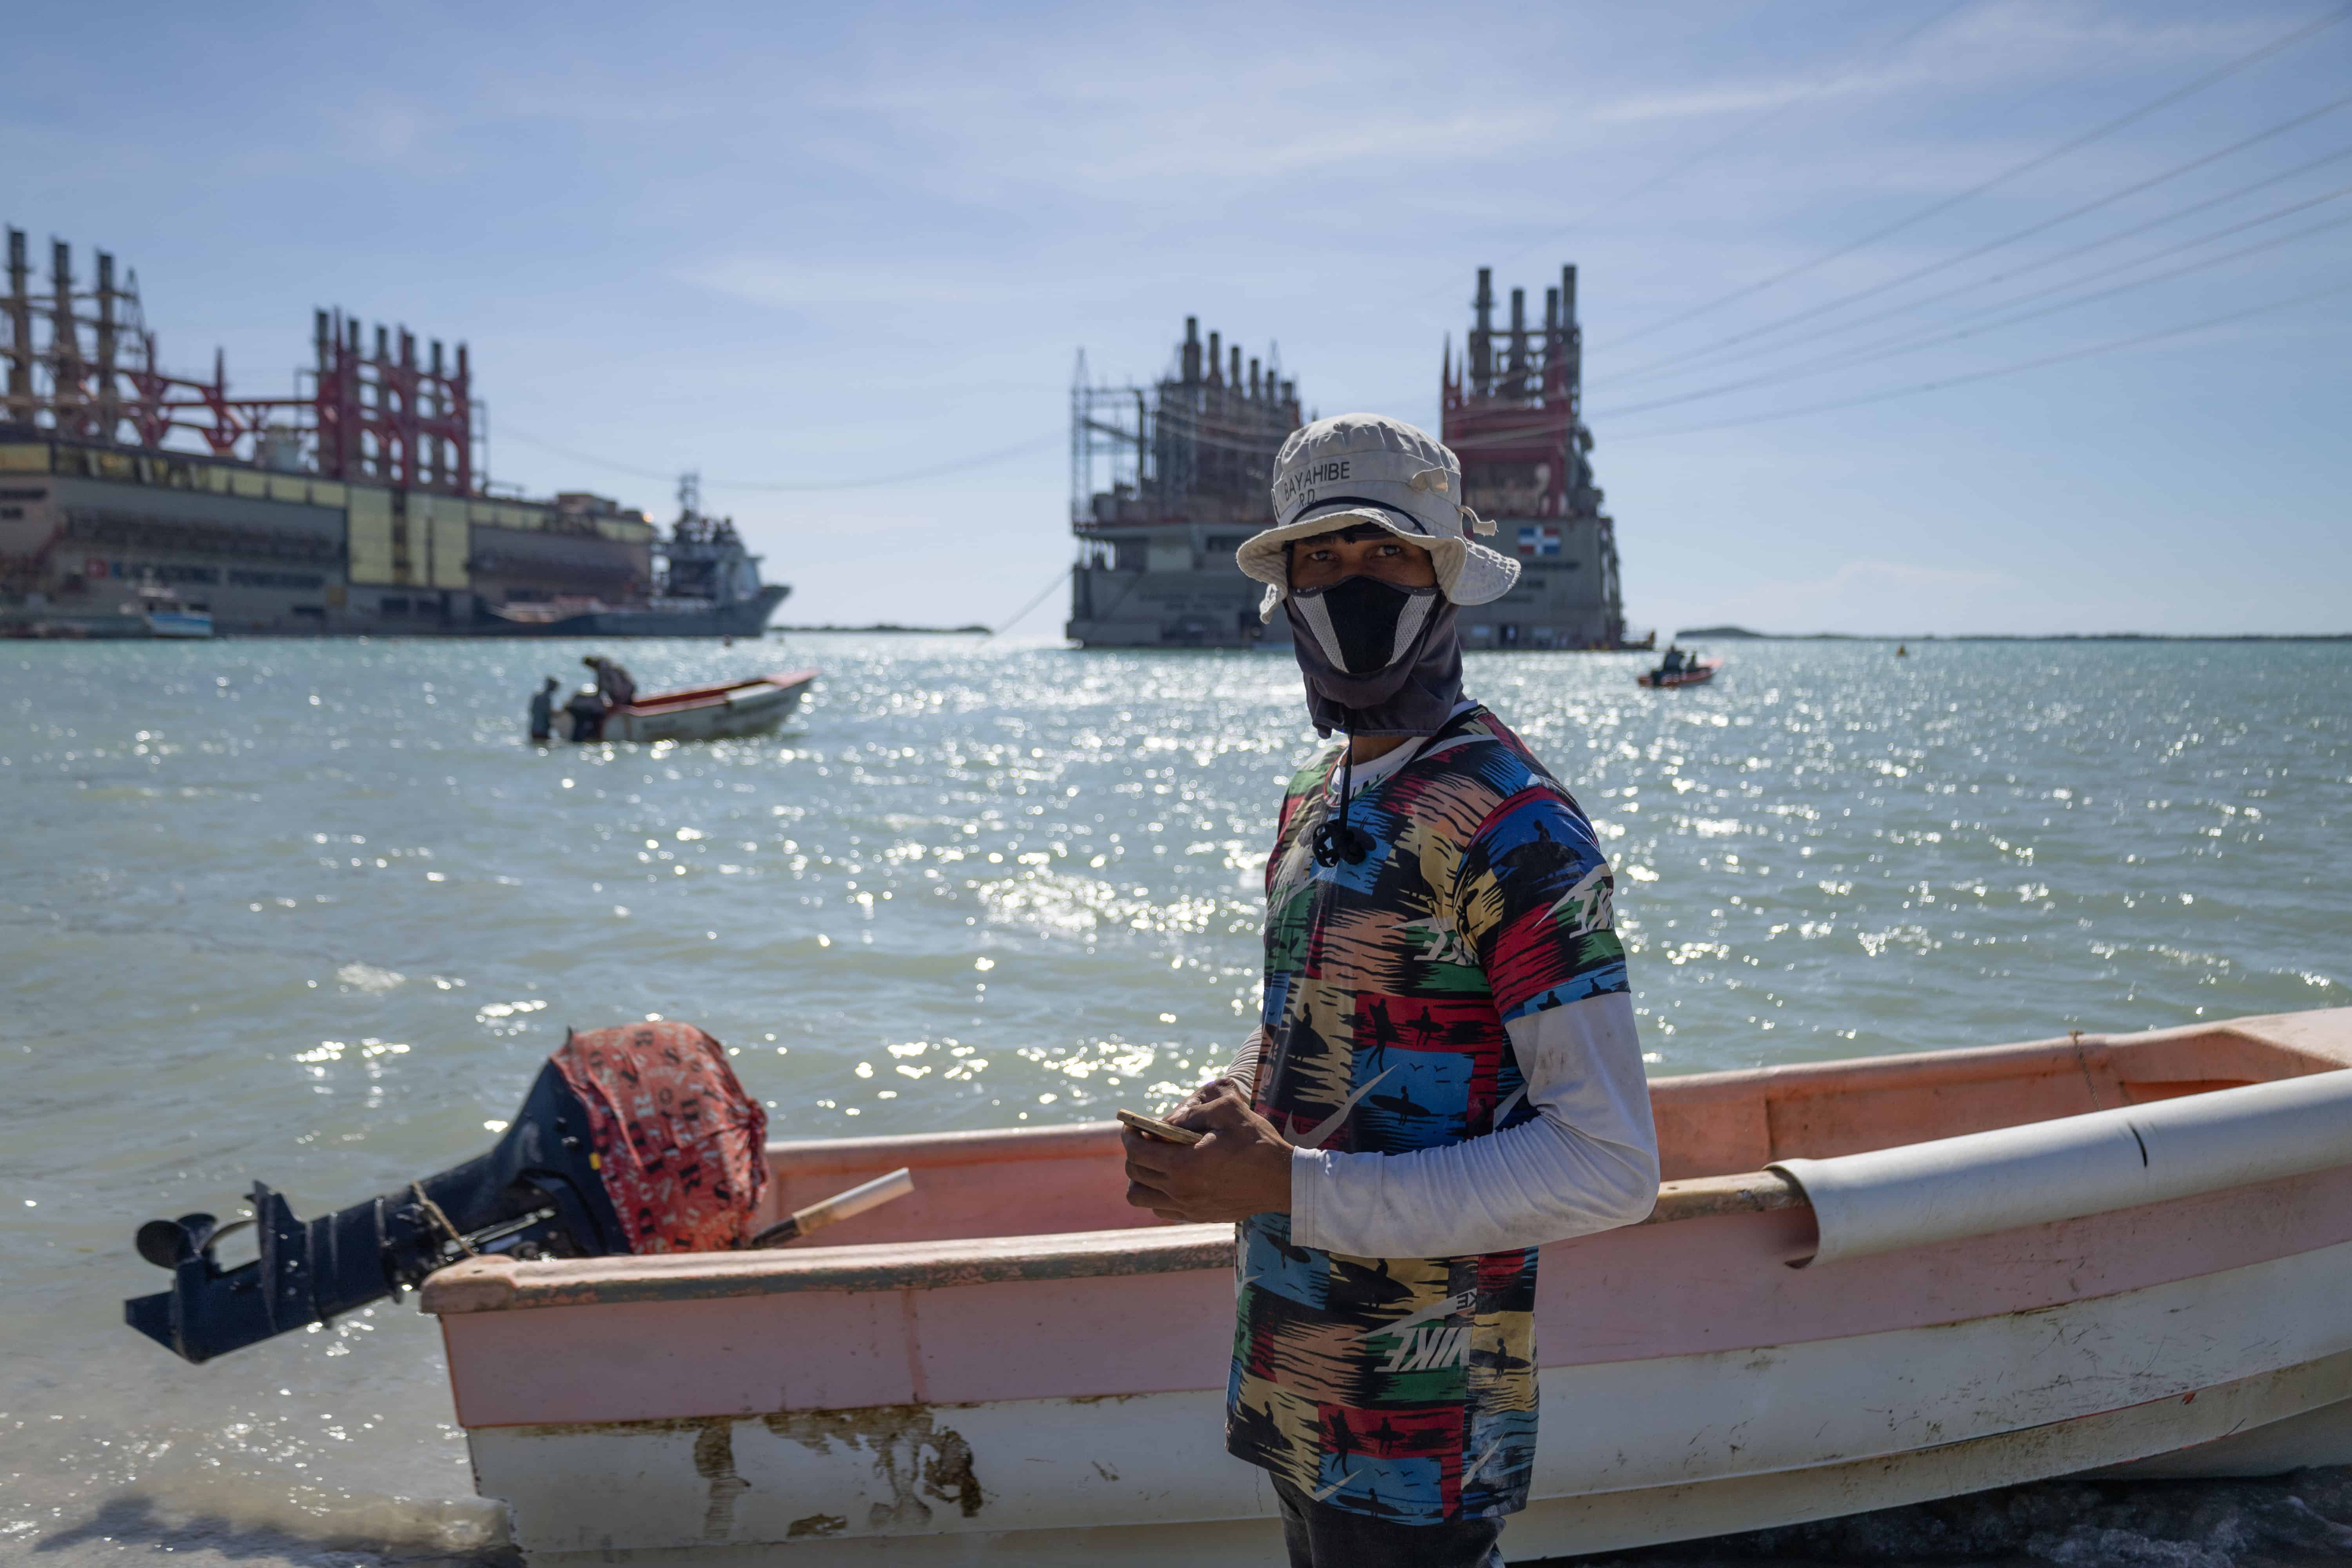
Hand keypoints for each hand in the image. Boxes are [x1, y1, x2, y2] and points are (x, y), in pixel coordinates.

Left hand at [1122, 1085, 1293, 1223]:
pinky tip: (1174, 1177)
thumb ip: (1192, 1111)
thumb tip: (1165, 1123)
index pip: (1137, 1151)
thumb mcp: (1227, 1110)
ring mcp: (1188, 1208)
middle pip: (1134, 1173)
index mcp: (1183, 1164)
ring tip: (1156, 1160)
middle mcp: (1180, 1191)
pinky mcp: (1198, 1217)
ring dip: (1141, 1177)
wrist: (1283, 1180)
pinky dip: (1157, 1194)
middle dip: (1134, 1151)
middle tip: (1146, 1137)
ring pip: (1141, 1197)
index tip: (1133, 1124)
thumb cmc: (1257, 1142)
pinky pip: (1161, 1209)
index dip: (1129, 1134)